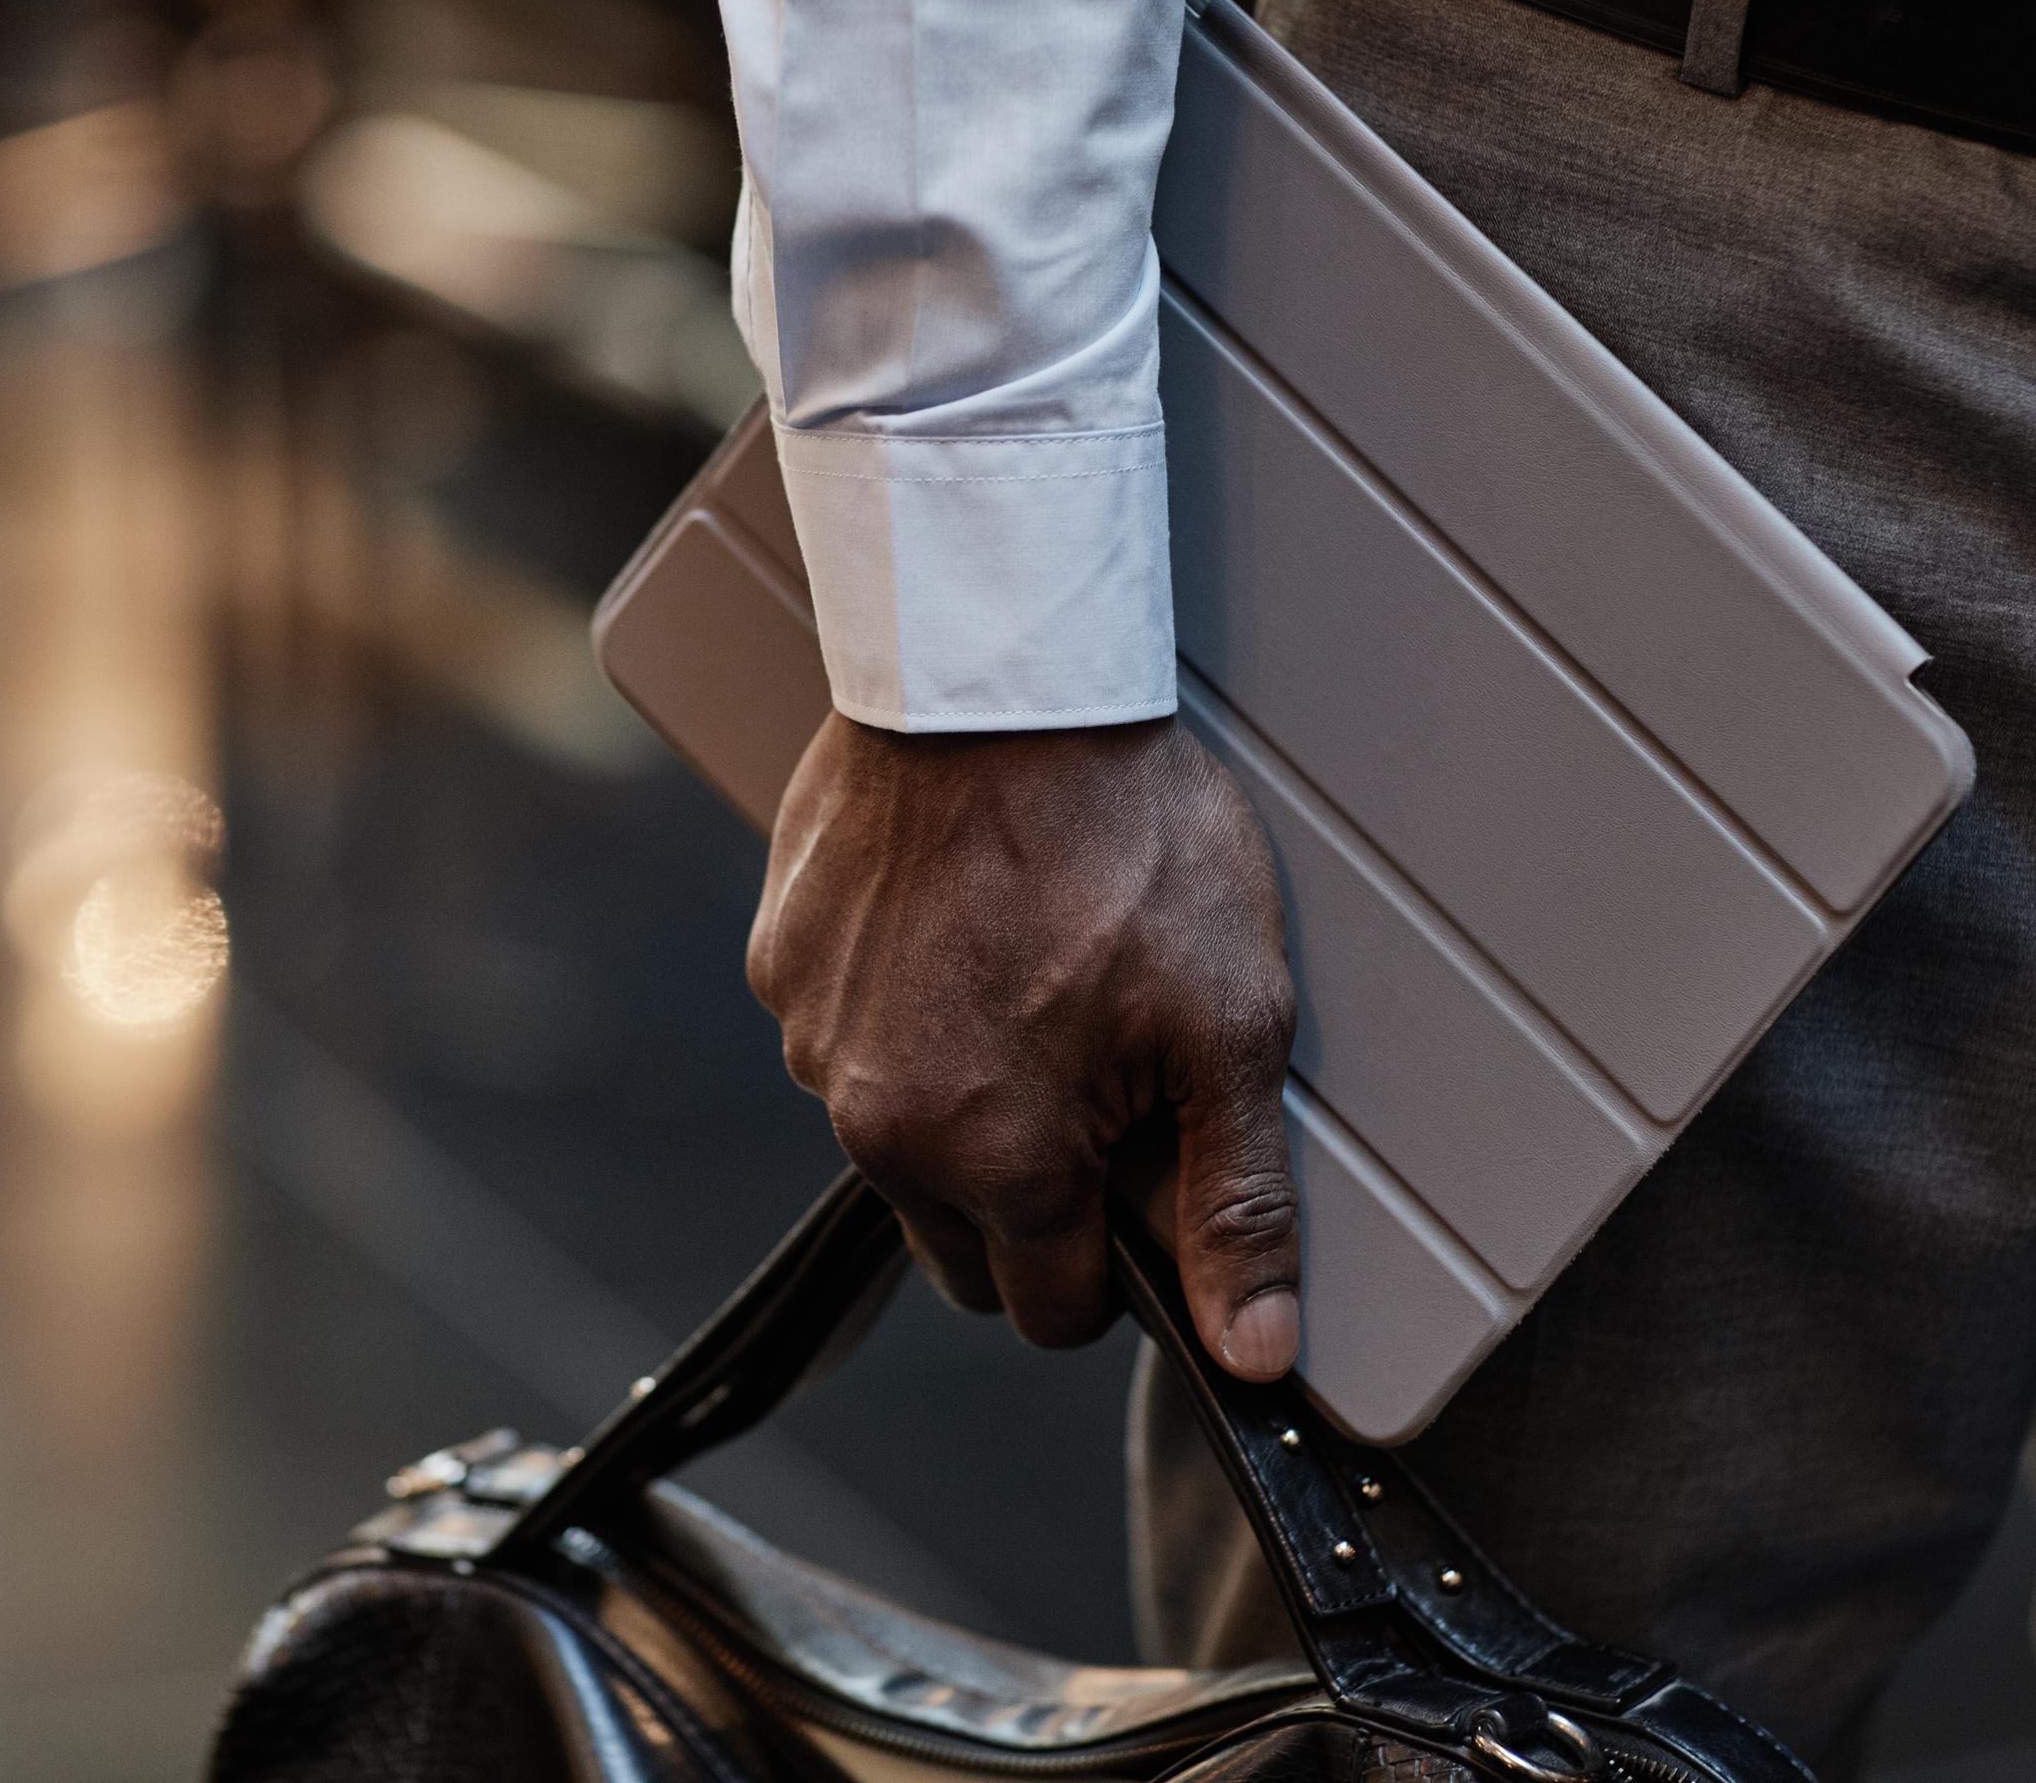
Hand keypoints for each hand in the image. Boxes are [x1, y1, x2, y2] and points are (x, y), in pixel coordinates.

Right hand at [747, 711, 1301, 1379]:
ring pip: (896, 1142)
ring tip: (1030, 984)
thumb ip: (1237, 1204)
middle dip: (1029, 1200)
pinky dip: (896, 1013)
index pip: (1051, 1313)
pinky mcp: (780, 965)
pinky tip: (962, 930)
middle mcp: (881, 1131)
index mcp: (997, 1165)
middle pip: (962, 1246)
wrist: (1001, 679)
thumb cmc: (1129, 839)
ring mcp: (816, 1045)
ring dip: (956, 1104)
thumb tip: (1255, 1357)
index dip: (1115, 1271)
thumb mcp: (1230, 1026)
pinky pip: (841, 1037)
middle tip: (1097, 1086)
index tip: (1142, 1191)